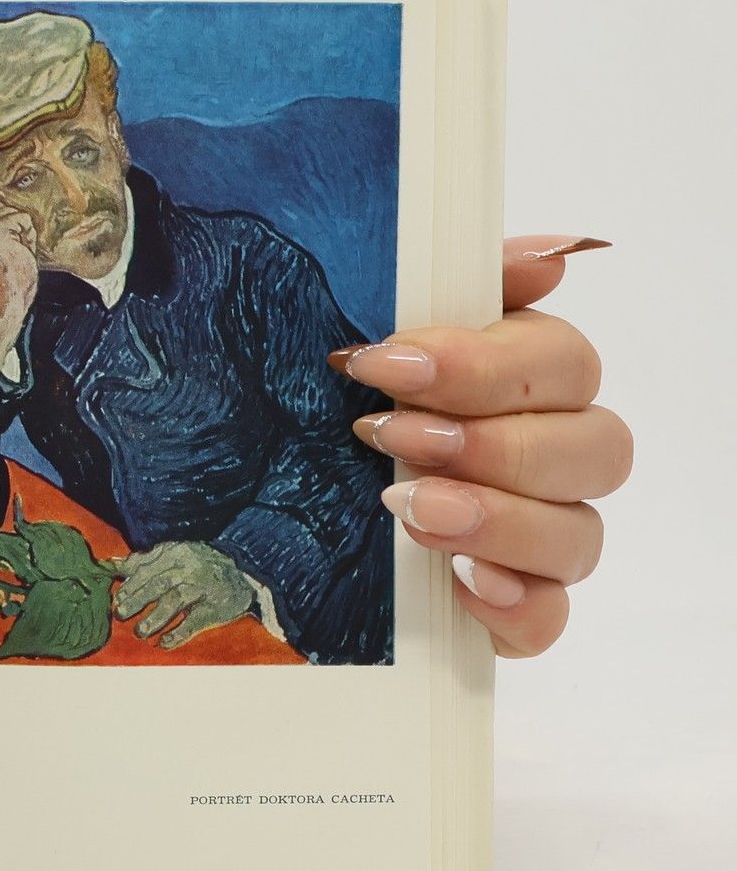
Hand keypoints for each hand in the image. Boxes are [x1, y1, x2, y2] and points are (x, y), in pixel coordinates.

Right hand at [0, 196, 39, 367]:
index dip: (6, 224)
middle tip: (7, 253)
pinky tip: (16, 254)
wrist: (7, 303)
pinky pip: (23, 219)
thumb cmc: (6, 273)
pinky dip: (27, 238)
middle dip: (14, 227)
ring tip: (11, 254)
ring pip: (15, 210)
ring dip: (21, 234)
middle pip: (5, 203)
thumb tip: (9, 188)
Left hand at [114, 540, 255, 647]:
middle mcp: (188, 568)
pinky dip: (178, 634)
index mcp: (174, 553)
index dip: (130, 585)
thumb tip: (111, 566)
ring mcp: (202, 588)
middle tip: (120, 614)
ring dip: (154, 618)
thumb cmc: (199, 564)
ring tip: (139, 632)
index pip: (147, 569)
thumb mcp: (173, 554)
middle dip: (136, 600)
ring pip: (175, 602)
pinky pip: (194, 622)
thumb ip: (144, 561)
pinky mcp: (215, 608)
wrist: (242, 572)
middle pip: (158, 584)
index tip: (117, 599)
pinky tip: (163, 643)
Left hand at [335, 235, 629, 657]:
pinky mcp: (516, 604)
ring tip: (407, 507)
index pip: (564, 359)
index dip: (484, 365)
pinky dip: (514, 604)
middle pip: (595, 446)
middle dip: (491, 442)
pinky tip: (461, 583)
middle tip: (390, 437)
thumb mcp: (372, 331)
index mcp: (525, 373)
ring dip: (497, 519)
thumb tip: (550, 253)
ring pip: (580, 533)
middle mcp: (552, 451)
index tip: (386, 367)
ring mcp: (542, 533)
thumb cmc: (337, 396)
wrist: (275, 497)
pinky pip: (550, 618)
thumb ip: (450, 283)